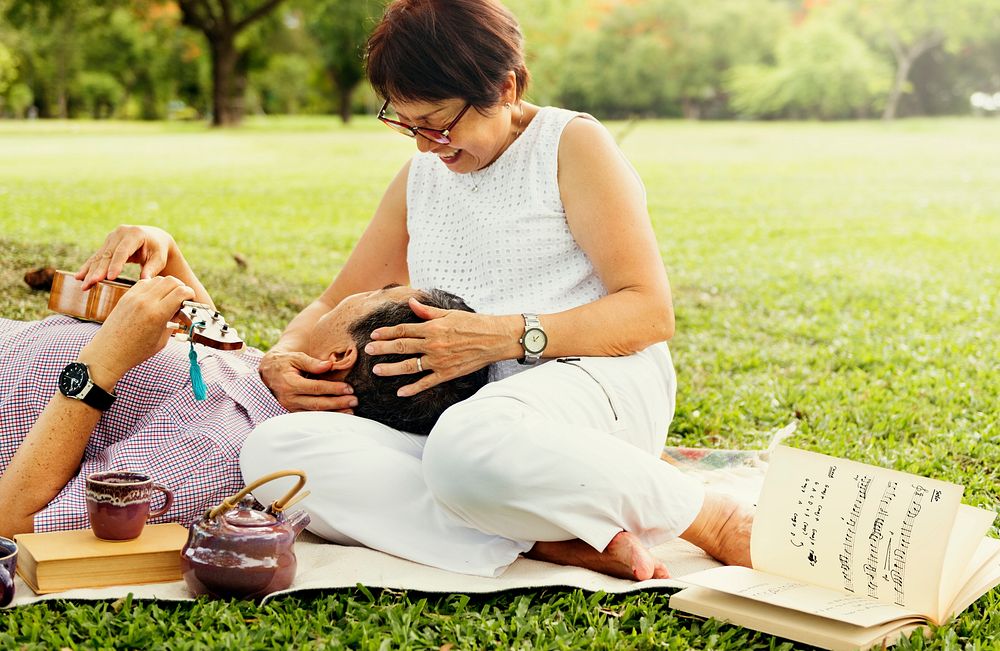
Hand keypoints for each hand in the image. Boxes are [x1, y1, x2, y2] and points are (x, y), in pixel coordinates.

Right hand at [76, 224, 176, 289]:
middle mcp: (120, 233)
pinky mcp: (107, 243)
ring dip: (90, 271)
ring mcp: (111, 237)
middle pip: (108, 254)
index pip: (123, 251)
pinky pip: (96, 257)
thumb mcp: (159, 259)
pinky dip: (88, 267)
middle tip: (91, 283)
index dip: (115, 264)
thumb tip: (145, 281)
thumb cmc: (158, 250)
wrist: (154, 238)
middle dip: (98, 270)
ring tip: (83, 285)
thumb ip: (152, 269)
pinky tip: (79, 277)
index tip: (109, 278)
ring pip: (99, 256)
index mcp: (135, 234)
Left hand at [78, 276, 194, 382]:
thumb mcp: (161, 340)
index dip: (190, 294)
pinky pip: (144, 283)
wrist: (108, 353)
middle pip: (171, 281)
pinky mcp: (126, 297)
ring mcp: (134, 297)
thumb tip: (180, 311)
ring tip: (167, 298)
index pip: (181, 292)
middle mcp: (146, 302)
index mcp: (157, 314)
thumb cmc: (135, 352)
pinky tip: (154, 298)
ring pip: (158, 279)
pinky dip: (153, 286)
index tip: (191, 301)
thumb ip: (173, 322)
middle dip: (181, 287)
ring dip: (167, 285)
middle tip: (182, 298)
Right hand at [259, 350, 357, 412]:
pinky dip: (325, 418)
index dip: (333, 388)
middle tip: (354, 400)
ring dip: (334, 413)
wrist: (267, 373)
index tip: (349, 388)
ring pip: (315, 413)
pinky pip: (311, 417)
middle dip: (338, 403)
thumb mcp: (296, 357)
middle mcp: (289, 398)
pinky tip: (339, 416)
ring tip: (351, 411)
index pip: (316, 388)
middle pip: (317, 403)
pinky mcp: (292, 412)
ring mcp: (290, 407)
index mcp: (290, 383)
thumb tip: (329, 365)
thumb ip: (312, 363)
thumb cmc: (284, 362)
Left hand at [364, 297, 516, 395]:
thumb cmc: (474, 323)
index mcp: (433, 328)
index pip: (404, 329)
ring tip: (376, 370)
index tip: (374, 335)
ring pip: (409, 366)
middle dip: (383, 349)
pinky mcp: (447, 373)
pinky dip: (413, 389)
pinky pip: (426, 383)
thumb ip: (428, 312)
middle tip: (367, 351)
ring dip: (391, 368)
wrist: (496, 338)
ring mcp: (439, 361)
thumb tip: (411, 303)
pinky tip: (401, 392)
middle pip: (402, 346)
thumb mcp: (450, 313)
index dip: (387, 332)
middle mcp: (433, 344)